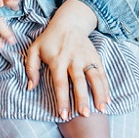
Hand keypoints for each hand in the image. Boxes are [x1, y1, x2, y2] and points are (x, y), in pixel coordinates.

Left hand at [24, 0, 108, 119]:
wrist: (68, 22)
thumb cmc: (49, 39)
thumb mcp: (34, 50)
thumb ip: (31, 68)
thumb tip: (30, 87)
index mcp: (57, 60)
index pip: (60, 82)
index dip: (62, 99)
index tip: (63, 115)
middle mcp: (73, 59)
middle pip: (79, 81)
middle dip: (82, 98)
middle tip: (84, 115)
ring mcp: (86, 58)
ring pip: (94, 77)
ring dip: (98, 93)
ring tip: (101, 109)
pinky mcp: (95, 57)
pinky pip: (102, 73)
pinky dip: (106, 87)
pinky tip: (107, 100)